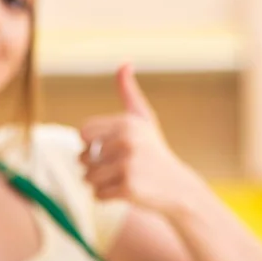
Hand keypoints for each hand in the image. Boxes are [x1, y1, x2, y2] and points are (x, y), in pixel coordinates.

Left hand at [79, 64, 199, 216]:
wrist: (178, 187)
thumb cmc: (153, 152)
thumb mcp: (143, 119)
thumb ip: (129, 93)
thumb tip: (125, 63)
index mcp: (126, 123)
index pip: (84, 134)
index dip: (91, 146)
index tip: (109, 150)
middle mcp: (126, 141)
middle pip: (83, 158)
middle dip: (94, 167)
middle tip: (118, 169)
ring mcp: (128, 164)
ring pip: (88, 178)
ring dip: (99, 184)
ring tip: (121, 180)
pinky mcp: (128, 187)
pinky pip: (97, 195)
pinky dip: (106, 198)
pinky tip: (125, 192)